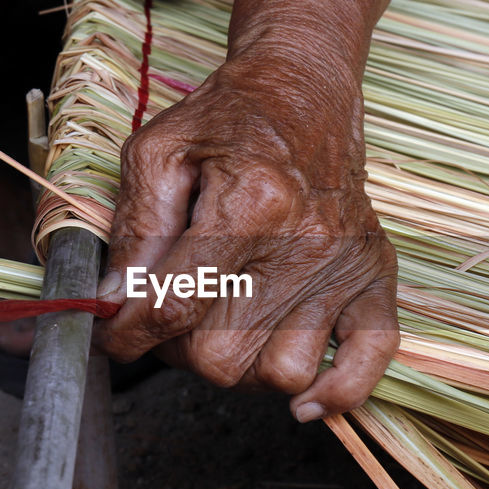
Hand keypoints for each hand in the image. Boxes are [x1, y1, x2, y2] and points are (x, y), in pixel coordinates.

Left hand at [94, 42, 398, 420]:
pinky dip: (335, 392)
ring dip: (239, 365)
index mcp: (249, 203)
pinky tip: (302, 397)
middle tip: (171, 315)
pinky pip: (368, 361)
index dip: (127, 335)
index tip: (113, 336)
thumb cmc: (227, 119)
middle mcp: (305, 241)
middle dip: (178, 348)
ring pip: (279, 372)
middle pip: (222, 354)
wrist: (305, 91)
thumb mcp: (158, 152)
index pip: (174, 306)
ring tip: (224, 326)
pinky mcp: (375, 276)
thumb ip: (134, 230)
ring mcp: (345, 265)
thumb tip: (115, 304)